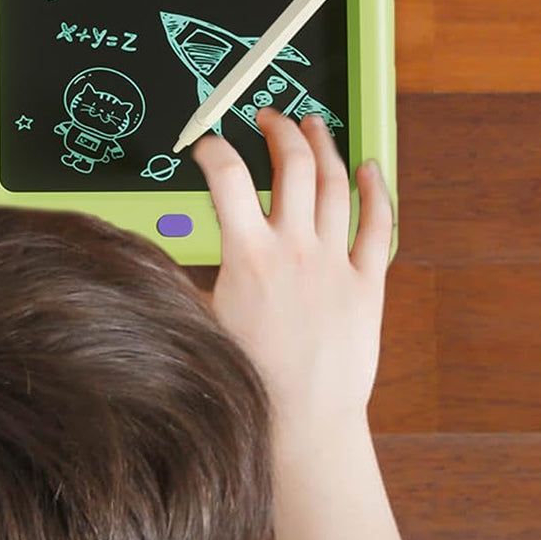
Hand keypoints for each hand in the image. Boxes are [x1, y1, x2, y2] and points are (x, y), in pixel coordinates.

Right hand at [190, 107, 392, 426]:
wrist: (304, 421)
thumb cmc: (250, 380)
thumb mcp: (205, 325)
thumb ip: (191, 283)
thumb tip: (163, 264)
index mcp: (248, 257)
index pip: (225, 178)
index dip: (212, 150)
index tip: (206, 144)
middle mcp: (293, 249)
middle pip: (291, 164)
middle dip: (279, 130)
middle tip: (269, 118)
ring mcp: (334, 262)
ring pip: (334, 183)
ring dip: (323, 145)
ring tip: (314, 125)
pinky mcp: (367, 283)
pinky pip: (377, 224)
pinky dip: (374, 190)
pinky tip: (368, 168)